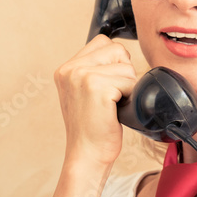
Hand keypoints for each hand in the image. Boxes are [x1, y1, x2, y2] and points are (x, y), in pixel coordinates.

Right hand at [54, 34, 136, 166]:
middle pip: (117, 50)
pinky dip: (129, 97)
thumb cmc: (93, 126)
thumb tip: (122, 52)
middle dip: (123, 72)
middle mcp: (70, 69)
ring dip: (127, 87)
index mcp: (66, 68)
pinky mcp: (96, 87)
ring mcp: (81, 76)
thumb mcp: (85, 92)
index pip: (103, 42)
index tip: (109, 85)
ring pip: (126, 67)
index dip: (115, 62)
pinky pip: (130, 82)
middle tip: (112, 97)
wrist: (87, 154)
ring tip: (112, 105)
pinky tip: (114, 111)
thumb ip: (95, 70)